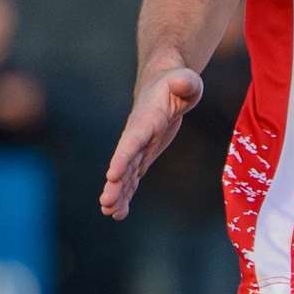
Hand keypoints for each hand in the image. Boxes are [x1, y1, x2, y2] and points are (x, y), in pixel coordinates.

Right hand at [98, 65, 203, 219]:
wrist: (164, 85)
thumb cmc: (178, 82)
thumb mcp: (187, 80)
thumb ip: (186, 82)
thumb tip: (184, 81)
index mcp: (146, 119)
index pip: (132, 140)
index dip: (122, 157)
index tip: (112, 175)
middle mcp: (137, 135)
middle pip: (124, 162)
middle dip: (115, 183)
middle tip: (106, 204)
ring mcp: (138, 147)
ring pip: (126, 173)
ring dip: (118, 193)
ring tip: (110, 213)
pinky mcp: (143, 155)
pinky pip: (132, 177)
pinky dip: (126, 193)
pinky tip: (119, 212)